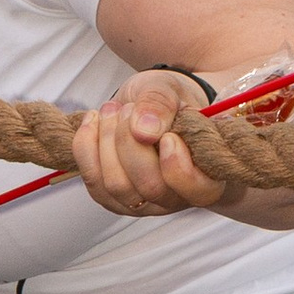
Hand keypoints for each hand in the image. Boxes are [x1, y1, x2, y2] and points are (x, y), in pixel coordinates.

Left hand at [70, 68, 238, 218]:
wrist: (149, 107)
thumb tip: (144, 131)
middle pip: (150, 186)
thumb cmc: (169, 102)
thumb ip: (161, 104)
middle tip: (130, 109)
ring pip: (117, 186)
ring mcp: (143, 202)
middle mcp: (176, 197)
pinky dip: (86, 147)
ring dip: (107, 141)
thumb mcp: (170, 90)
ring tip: (112, 110)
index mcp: (207, 174)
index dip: (178, 165)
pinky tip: (93, 122)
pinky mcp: (113, 199)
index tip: (167, 135)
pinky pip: (93, 181)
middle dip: (131, 141)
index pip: (198, 190)